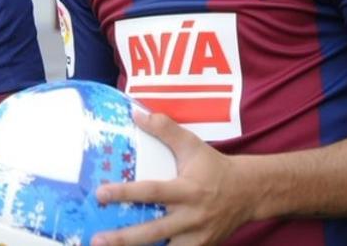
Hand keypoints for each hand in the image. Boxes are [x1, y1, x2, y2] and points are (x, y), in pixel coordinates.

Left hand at [91, 111, 253, 245]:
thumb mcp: (192, 145)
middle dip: (124, 238)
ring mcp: (197, 236)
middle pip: (154, 231)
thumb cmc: (214, 167)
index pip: (152, 192)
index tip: (100, 193)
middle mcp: (191, 216)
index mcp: (188, 190)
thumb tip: (136, 113)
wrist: (249, 192)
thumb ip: (165, 129)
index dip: (125, 193)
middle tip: (97, 239)